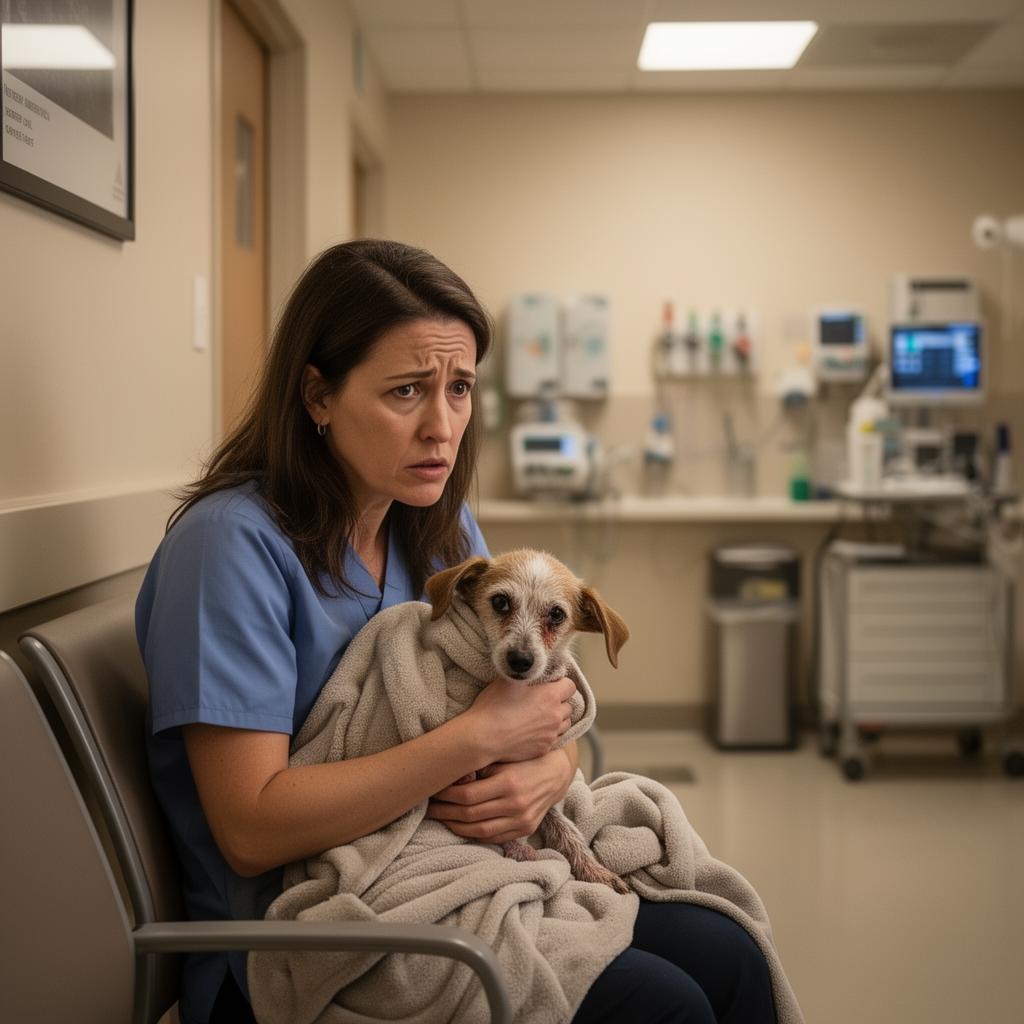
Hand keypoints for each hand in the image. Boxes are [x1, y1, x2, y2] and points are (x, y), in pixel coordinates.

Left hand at [426, 748, 574, 844]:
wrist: (556, 773)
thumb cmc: (524, 760)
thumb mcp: (504, 757)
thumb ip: (480, 767)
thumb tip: (451, 776)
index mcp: (508, 783)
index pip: (467, 795)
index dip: (446, 796)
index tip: (433, 792)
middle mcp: (515, 804)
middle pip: (470, 815)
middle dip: (445, 812)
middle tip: (429, 808)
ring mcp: (521, 820)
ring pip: (480, 830)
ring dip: (456, 827)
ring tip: (441, 819)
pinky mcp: (525, 829)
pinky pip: (494, 838)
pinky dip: (475, 834)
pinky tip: (462, 828)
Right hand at [465, 675, 575, 764]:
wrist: (484, 738)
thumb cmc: (493, 706)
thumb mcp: (508, 681)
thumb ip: (528, 674)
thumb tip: (534, 669)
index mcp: (550, 696)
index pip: (570, 686)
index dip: (561, 683)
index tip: (550, 684)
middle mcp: (555, 716)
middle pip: (568, 706)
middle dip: (559, 702)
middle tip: (542, 702)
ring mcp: (551, 734)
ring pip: (564, 724)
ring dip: (556, 719)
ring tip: (540, 717)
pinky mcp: (544, 749)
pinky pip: (554, 739)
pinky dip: (549, 734)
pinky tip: (534, 731)